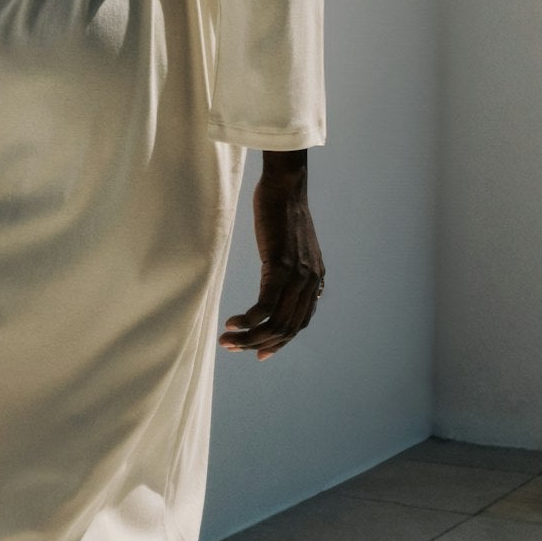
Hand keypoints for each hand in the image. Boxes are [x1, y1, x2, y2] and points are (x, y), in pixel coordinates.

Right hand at [219, 153, 324, 359]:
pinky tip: (231, 322)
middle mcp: (310, 283)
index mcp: (315, 280)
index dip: (279, 344)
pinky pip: (263, 307)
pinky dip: (246, 321)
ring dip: (248, 338)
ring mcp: (297, 277)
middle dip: (257, 345)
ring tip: (227, 340)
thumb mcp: (293, 246)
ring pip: (274, 324)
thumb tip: (281, 283)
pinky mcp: (280, 268)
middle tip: (232, 347)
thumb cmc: (282, 211)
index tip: (258, 354)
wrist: (285, 186)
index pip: (299, 324)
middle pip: (286, 330)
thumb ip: (292, 268)